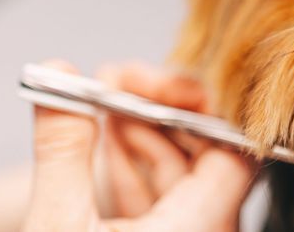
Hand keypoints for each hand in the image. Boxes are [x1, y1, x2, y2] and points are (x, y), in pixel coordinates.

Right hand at [23, 60, 255, 231]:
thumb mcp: (57, 224)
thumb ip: (63, 147)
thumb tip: (59, 77)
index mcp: (202, 227)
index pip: (236, 146)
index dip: (199, 103)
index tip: (153, 81)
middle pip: (211, 151)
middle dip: (160, 111)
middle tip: (116, 82)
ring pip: (188, 175)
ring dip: (145, 135)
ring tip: (102, 106)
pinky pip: (171, 201)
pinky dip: (140, 170)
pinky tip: (106, 144)